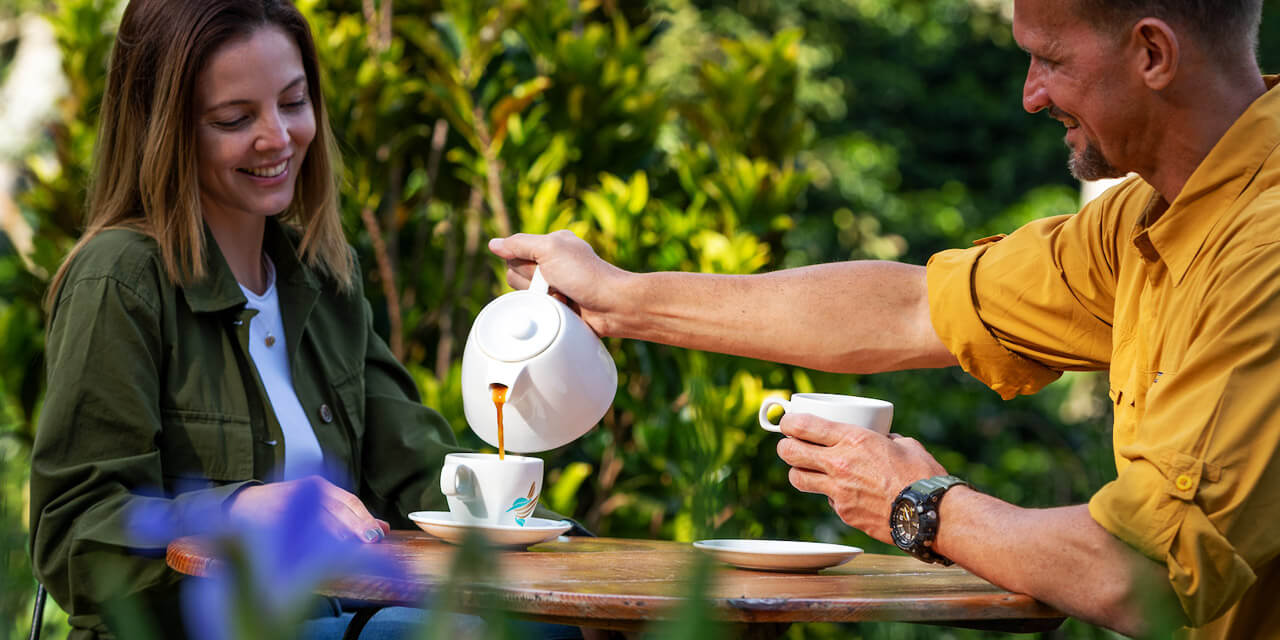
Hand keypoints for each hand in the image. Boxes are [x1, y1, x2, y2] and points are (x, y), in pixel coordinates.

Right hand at [227, 476, 389, 542]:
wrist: (243, 506)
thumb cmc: (287, 507)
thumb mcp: (320, 505)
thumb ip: (350, 517)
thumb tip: (384, 528)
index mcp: (320, 486)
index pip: (349, 501)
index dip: (365, 518)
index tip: (378, 535)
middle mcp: (305, 491)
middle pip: (336, 512)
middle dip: (355, 530)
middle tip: (369, 544)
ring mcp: (288, 505)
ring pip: (317, 524)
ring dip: (335, 540)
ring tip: (350, 554)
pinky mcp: (273, 519)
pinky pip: (296, 536)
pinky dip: (309, 546)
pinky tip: (319, 557)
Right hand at [487, 230, 629, 336]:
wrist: (612, 306)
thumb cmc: (586, 275)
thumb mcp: (551, 250)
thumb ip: (519, 244)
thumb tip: (493, 243)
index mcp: (550, 245)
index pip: (513, 254)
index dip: (524, 264)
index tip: (545, 266)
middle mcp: (551, 264)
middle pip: (514, 276)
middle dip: (533, 283)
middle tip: (556, 282)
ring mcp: (554, 287)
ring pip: (524, 295)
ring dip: (541, 297)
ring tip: (562, 296)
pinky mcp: (558, 306)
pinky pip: (537, 310)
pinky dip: (547, 310)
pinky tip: (564, 307)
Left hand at [775, 414, 945, 542]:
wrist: (930, 514)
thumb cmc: (923, 476)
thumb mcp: (904, 444)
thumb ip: (885, 439)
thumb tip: (882, 438)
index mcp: (853, 439)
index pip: (803, 426)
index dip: (789, 423)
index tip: (788, 423)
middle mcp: (839, 463)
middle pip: (789, 452)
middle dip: (785, 446)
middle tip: (790, 445)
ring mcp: (838, 491)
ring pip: (797, 479)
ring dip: (799, 472)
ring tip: (808, 469)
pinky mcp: (844, 513)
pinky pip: (826, 500)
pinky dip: (830, 495)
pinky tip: (845, 493)